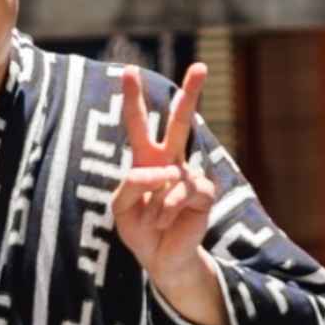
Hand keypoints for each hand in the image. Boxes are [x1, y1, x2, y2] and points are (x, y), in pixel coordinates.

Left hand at [112, 64, 215, 290]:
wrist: (160, 259)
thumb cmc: (140, 230)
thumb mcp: (121, 207)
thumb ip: (131, 184)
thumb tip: (164, 171)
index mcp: (146, 160)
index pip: (138, 124)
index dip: (133, 99)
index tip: (129, 70)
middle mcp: (170, 162)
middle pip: (179, 123)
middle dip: (190, 94)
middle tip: (201, 66)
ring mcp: (189, 176)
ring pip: (168, 173)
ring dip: (152, 204)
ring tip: (153, 221)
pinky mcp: (204, 193)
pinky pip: (180, 192)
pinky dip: (166, 210)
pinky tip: (165, 221)